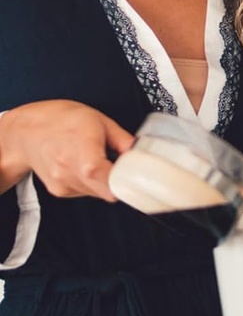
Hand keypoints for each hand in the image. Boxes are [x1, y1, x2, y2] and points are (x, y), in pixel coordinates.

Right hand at [0, 100, 134, 200]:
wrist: (26, 131)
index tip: (136, 176)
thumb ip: (124, 140)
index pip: (111, 182)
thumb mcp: (100, 121)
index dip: (127, 182)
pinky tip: (83, 165)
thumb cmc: (62, 121)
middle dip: (120, 182)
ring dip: (105, 182)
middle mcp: (71, 174)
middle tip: (121, 166)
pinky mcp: (60, 191)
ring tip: (96, 159)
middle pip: (108, 192)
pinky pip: (86, 191)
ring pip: (98, 193)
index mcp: (84, 156)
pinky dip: (91, 182)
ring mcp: (64, 185)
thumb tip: (142, 152)